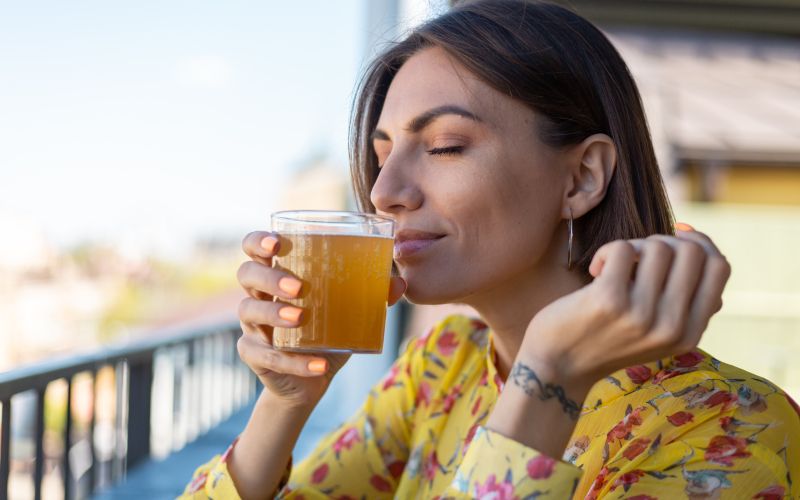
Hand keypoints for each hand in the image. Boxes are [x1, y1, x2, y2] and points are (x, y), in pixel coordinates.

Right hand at [236, 230, 406, 408]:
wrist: (309, 381)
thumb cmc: (326, 333)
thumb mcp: (347, 313)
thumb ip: (370, 295)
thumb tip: (400, 283)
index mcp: (277, 275)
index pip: (254, 248)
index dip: (258, 241)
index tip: (276, 243)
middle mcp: (258, 296)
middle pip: (247, 274)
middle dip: (269, 276)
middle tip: (297, 287)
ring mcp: (252, 326)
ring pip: (249, 311)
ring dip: (274, 312)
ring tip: (300, 318)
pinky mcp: (254, 355)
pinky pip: (266, 356)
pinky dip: (294, 361)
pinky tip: (318, 364)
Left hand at [520, 227, 730, 393]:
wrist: (556, 367)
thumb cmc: (604, 338)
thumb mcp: (655, 332)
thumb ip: (682, 301)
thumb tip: (697, 242)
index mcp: (689, 334)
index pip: (719, 268)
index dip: (700, 242)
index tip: (675, 237)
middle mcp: (671, 327)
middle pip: (692, 251)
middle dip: (663, 241)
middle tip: (636, 257)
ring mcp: (641, 315)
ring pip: (658, 247)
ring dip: (632, 246)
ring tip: (612, 266)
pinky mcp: (609, 301)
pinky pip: (622, 248)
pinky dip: (606, 251)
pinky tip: (594, 271)